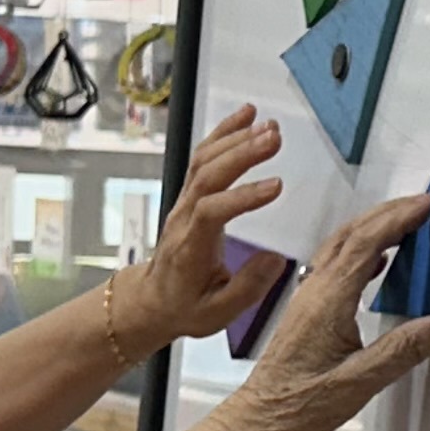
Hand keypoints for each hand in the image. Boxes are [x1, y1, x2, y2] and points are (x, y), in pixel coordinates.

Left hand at [122, 106, 289, 350]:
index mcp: (191, 246)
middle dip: (241, 153)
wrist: (152, 299)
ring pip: (204, 161)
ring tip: (269, 125)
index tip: (276, 187)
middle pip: (207, 175)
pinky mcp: (190, 194)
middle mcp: (184, 217)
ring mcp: (185, 202)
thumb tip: (277, 259)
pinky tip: (246, 116)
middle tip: (274, 137)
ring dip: (235, 138)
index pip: (211, 211)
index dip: (241, 197)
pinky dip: (224, 133)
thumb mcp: (216, 314)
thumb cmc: (186, 306)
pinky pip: (202, 158)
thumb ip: (247, 288)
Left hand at [215, 194, 429, 430]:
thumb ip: (400, 351)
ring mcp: (308, 299)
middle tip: (422, 202)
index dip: (397, 219)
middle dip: (387, 213)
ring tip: (406, 222)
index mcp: (328, 301)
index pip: (366, 244)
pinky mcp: (307, 311)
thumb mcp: (357, 384)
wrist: (257, 423)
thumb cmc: (299, 408)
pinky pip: (335, 266)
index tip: (426, 204)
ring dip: (373, 227)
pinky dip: (361, 252)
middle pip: (351, 235)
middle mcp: (315, 291)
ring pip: (341, 247)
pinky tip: (379, 262)